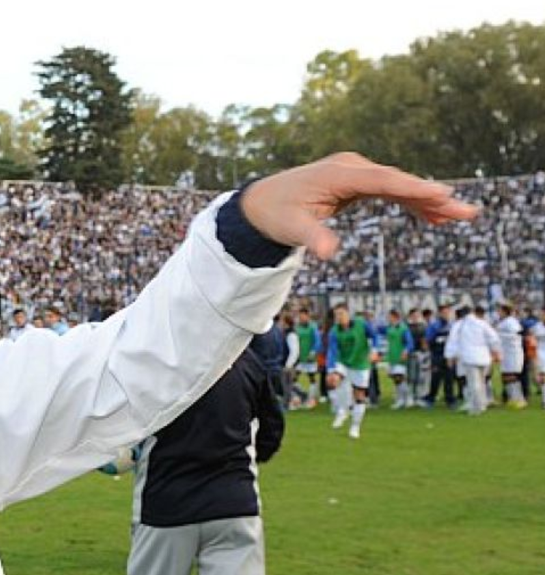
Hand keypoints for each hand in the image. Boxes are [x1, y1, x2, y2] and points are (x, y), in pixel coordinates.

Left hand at [241, 153, 479, 259]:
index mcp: (338, 174)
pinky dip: (410, 202)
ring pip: (399, 186)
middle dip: (433, 197)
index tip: (442, 195)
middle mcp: (351, 167)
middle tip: (466, 212)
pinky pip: (390, 190)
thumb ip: (312, 238)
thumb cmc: (276, 214)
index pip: (383, 180)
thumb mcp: (291, 229)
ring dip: (428, 201)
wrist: (260, 203)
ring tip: (460, 217)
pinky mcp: (356, 182)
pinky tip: (432, 217)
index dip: (413, 187)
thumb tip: (327, 253)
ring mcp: (355, 172)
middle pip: (398, 182)